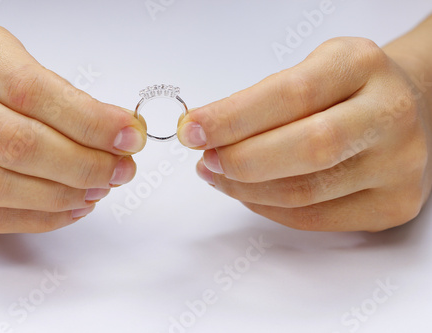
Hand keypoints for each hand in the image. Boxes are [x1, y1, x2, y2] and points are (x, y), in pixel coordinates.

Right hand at [0, 22, 145, 232]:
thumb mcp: (19, 65)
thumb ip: (65, 99)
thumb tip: (121, 133)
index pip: (35, 92)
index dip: (89, 121)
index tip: (129, 136)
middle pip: (17, 143)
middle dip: (82, 164)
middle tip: (119, 170)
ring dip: (61, 195)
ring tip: (98, 189)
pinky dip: (37, 218)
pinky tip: (70, 208)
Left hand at [177, 36, 431, 231]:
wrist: (405, 110)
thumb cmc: (346, 90)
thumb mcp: (311, 70)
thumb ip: (262, 101)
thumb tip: (204, 133)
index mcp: (362, 65)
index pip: (290, 94)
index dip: (234, 118)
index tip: (192, 130)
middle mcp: (390, 115)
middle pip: (307, 149)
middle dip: (240, 161)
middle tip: (207, 160)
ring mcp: (399, 166)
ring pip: (305, 193)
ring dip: (246, 189)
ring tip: (219, 175)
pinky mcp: (395, 206)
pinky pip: (314, 219)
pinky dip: (269, 208)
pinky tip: (249, 193)